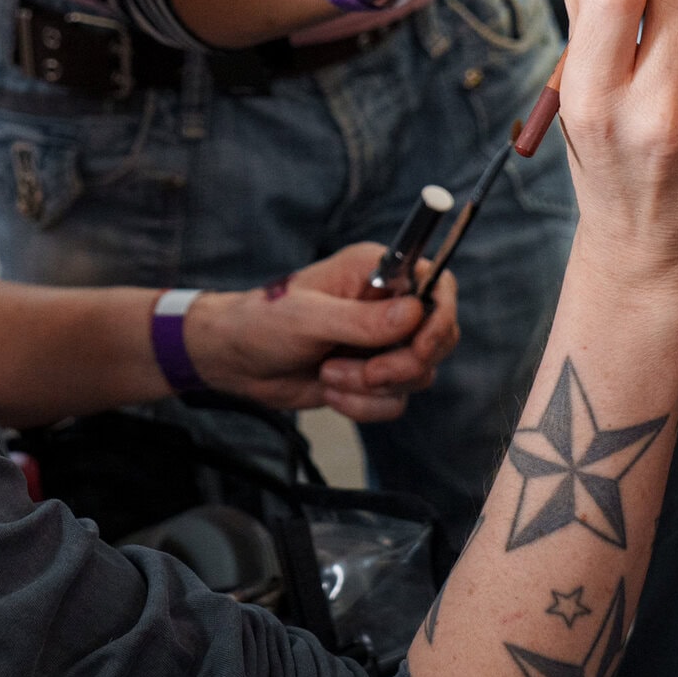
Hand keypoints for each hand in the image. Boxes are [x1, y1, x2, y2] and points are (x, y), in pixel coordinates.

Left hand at [185, 243, 460, 422]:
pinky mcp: (374, 376)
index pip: (438, 283)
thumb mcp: (308, 318)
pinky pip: (395, 401)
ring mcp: (383, 342)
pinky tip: (330, 392)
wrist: (237, 362)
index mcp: (377, 270)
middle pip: (438, 336)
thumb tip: (413, 314)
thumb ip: (361, 320)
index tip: (420, 345)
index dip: (440, 315)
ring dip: (373, 386)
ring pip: (419, 373)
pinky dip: (363, 405)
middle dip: (404, 364)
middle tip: (367, 372)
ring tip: (330, 374)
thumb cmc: (263, 322)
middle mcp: (388, 303)